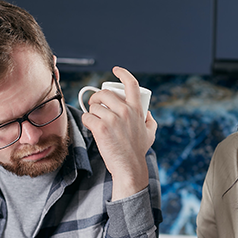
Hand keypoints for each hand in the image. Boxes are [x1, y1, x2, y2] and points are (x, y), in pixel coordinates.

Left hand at [81, 66, 157, 200]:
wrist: (129, 167)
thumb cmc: (138, 151)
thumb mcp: (150, 133)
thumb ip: (150, 121)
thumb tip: (148, 112)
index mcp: (137, 109)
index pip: (131, 84)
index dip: (123, 73)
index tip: (116, 70)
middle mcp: (125, 111)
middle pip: (105, 93)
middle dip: (96, 97)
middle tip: (95, 104)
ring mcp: (112, 119)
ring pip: (94, 106)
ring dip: (91, 111)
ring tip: (94, 119)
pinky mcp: (101, 128)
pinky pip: (87, 117)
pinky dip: (87, 121)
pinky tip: (91, 127)